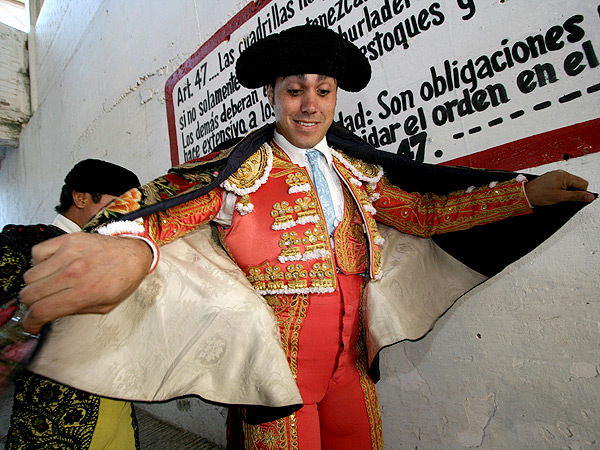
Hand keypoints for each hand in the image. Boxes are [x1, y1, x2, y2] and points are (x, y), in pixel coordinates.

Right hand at [20, 233, 152, 333]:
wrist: (134, 253)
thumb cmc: (123, 279)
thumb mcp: (104, 306)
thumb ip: (74, 311)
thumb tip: (50, 315)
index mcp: (84, 292)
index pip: (41, 311)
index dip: (31, 322)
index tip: (32, 324)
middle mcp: (73, 272)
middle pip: (29, 294)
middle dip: (33, 305)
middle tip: (42, 304)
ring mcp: (68, 254)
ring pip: (29, 276)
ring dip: (36, 285)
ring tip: (50, 284)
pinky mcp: (67, 240)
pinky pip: (36, 254)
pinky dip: (39, 263)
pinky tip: (52, 267)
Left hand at [524, 170, 594, 205]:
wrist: (525, 193)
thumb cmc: (539, 194)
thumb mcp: (560, 197)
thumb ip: (576, 196)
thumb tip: (589, 196)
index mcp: (565, 176)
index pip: (583, 184)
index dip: (579, 193)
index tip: (571, 198)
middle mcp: (561, 173)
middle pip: (576, 183)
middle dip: (572, 192)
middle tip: (562, 197)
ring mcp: (556, 174)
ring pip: (569, 184)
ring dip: (566, 191)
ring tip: (556, 195)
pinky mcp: (552, 177)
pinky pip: (562, 183)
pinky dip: (560, 189)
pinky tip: (553, 193)